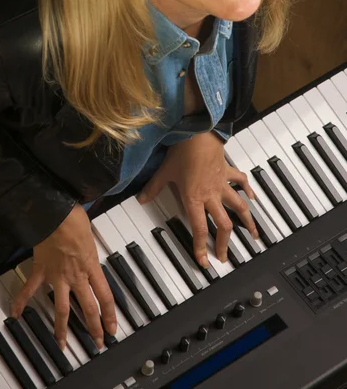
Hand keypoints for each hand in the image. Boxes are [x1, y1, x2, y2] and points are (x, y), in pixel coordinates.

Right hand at [10, 204, 116, 349]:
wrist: (55, 213)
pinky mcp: (41, 270)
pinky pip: (30, 289)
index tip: (111, 329)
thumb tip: (88, 246)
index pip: (105, 296)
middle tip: (97, 343)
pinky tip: (15, 314)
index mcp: (91, 266)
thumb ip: (90, 247)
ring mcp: (57, 275)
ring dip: (62, 328)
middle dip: (93, 327)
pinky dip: (21, 301)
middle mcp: (76, 275)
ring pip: (61, 308)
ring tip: (62, 344)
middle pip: (88, 308)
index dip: (109, 315)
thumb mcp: (90, 234)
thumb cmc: (74, 218)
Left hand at [137, 132, 258, 266]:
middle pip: (222, 224)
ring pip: (238, 207)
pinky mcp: (227, 172)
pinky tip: (253, 198)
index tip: (204, 261)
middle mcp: (211, 195)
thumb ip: (153, 188)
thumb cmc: (182, 152)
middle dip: (224, 243)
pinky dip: (248, 190)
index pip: (199, 229)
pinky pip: (240, 182)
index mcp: (194, 199)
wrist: (198, 133)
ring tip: (253, 235)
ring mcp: (222, 184)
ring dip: (247, 222)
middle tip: (224, 257)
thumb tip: (141, 199)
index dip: (201, 247)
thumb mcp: (164, 172)